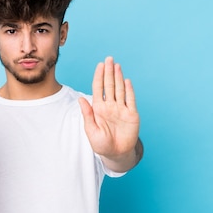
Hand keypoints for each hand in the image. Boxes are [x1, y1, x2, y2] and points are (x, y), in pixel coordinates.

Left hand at [78, 56, 140, 170]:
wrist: (116, 153)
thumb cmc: (101, 144)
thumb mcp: (91, 130)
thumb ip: (87, 114)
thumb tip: (81, 98)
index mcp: (99, 108)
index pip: (98, 88)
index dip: (99, 76)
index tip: (99, 65)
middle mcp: (110, 106)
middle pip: (109, 85)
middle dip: (109, 72)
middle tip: (108, 59)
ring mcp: (121, 109)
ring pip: (120, 89)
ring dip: (118, 77)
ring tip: (116, 65)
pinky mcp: (131, 115)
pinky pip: (130, 100)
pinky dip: (129, 90)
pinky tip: (126, 80)